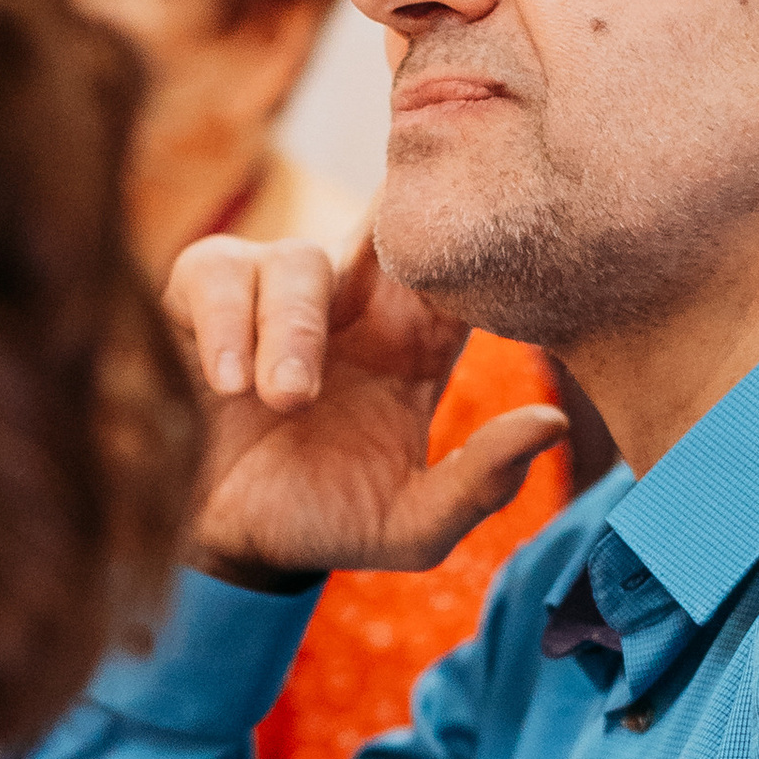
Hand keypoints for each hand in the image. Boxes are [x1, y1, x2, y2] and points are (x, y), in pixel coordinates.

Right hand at [166, 226, 565, 582]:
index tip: (494, 243)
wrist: (228, 548)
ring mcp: (278, 294)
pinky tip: (231, 384)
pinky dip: (225, 323)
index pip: (461, 268)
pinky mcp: (204, 298)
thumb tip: (554, 422)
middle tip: (400, 244)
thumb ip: (482, 482)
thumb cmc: (327, 523)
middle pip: (384, 222)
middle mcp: (354, 302)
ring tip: (288, 400)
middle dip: (394, 210)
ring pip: (298, 260)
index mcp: (418, 342)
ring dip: (294, 329)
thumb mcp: (413, 527)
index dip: (477, 244)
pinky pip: (216, 273)